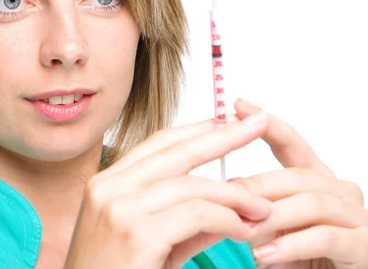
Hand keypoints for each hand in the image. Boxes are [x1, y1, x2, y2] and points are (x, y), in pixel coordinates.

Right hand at [64, 113, 272, 268]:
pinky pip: (196, 214)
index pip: (157, 144)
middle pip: (176, 152)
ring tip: (262, 209)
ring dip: (234, 196)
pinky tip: (243, 230)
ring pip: (191, 186)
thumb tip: (232, 209)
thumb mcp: (149, 244)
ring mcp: (119, 209)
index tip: (225, 122)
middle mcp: (108, 188)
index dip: (195, 130)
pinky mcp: (137, 234)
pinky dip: (227, 220)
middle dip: (222, 137)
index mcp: (106, 183)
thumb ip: (189, 224)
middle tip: (256, 125)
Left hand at [228, 99, 367, 268]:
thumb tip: (221, 183)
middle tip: (228, 197)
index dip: (267, 124)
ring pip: (311, 204)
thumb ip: (253, 199)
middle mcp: (341, 190)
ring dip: (272, 217)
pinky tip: (264, 255)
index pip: (292, 144)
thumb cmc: (288, 254)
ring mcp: (356, 217)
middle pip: (297, 176)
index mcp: (316, 178)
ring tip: (243, 231)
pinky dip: (291, 245)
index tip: (238, 106)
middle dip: (259, 187)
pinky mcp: (364, 246)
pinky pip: (325, 237)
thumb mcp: (265, 221)